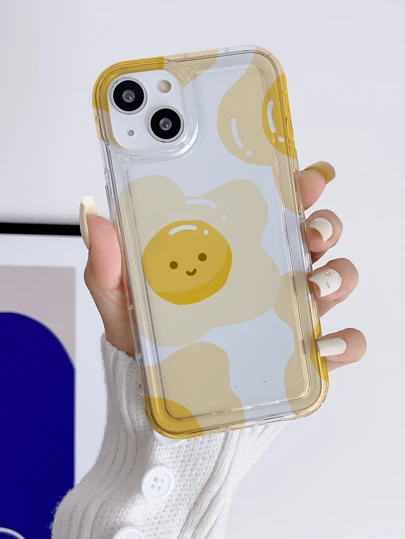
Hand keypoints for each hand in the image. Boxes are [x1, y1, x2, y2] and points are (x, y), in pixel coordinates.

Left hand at [80, 161, 365, 368]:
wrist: (161, 398)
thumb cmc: (150, 341)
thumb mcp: (123, 299)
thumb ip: (109, 262)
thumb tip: (94, 216)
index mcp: (235, 249)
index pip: (273, 205)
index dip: (294, 185)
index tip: (301, 176)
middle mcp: (269, 273)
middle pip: (315, 234)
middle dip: (323, 223)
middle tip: (309, 231)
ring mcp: (289, 311)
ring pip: (335, 279)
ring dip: (338, 276)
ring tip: (315, 285)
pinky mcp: (300, 353)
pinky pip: (339, 342)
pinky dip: (345, 341)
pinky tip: (325, 346)